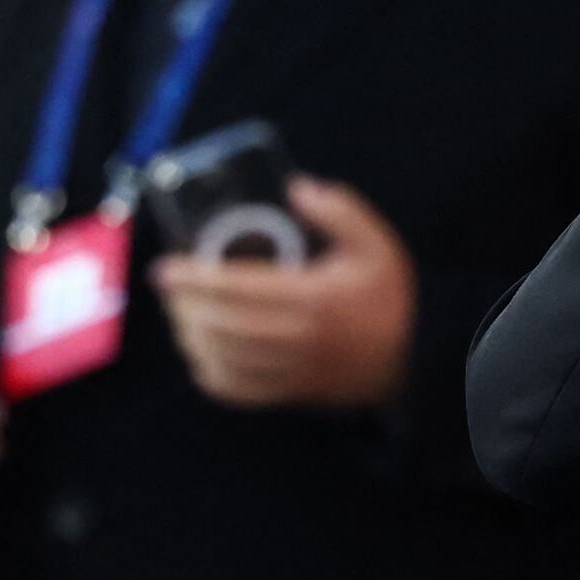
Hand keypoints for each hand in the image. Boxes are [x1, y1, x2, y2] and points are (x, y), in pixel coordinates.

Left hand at [152, 177, 415, 409]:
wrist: (412, 356)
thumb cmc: (387, 297)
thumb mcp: (376, 243)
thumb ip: (340, 211)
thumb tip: (296, 188)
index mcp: (313, 297)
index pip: (240, 288)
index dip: (196, 279)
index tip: (167, 268)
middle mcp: (297, 337)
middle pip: (222, 326)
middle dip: (185, 307)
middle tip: (169, 288)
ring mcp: (291, 370)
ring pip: (224, 359)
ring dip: (192, 338)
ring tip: (180, 316)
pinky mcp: (289, 392)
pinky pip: (238, 390)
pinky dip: (209, 374)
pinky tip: (201, 354)